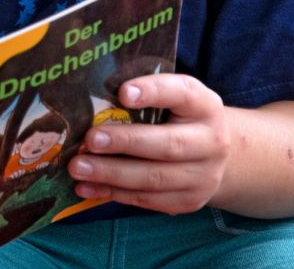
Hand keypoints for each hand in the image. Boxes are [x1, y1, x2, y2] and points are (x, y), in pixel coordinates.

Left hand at [68, 73, 230, 214]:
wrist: (215, 154)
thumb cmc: (179, 117)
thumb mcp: (173, 98)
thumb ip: (144, 95)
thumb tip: (89, 96)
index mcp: (205, 106)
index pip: (182, 93)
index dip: (153, 92)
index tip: (123, 92)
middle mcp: (212, 142)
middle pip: (168, 145)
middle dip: (125, 142)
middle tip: (90, 140)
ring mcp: (203, 176)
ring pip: (154, 178)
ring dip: (111, 173)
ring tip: (78, 167)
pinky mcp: (188, 201)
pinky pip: (147, 199)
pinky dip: (113, 193)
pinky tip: (86, 186)